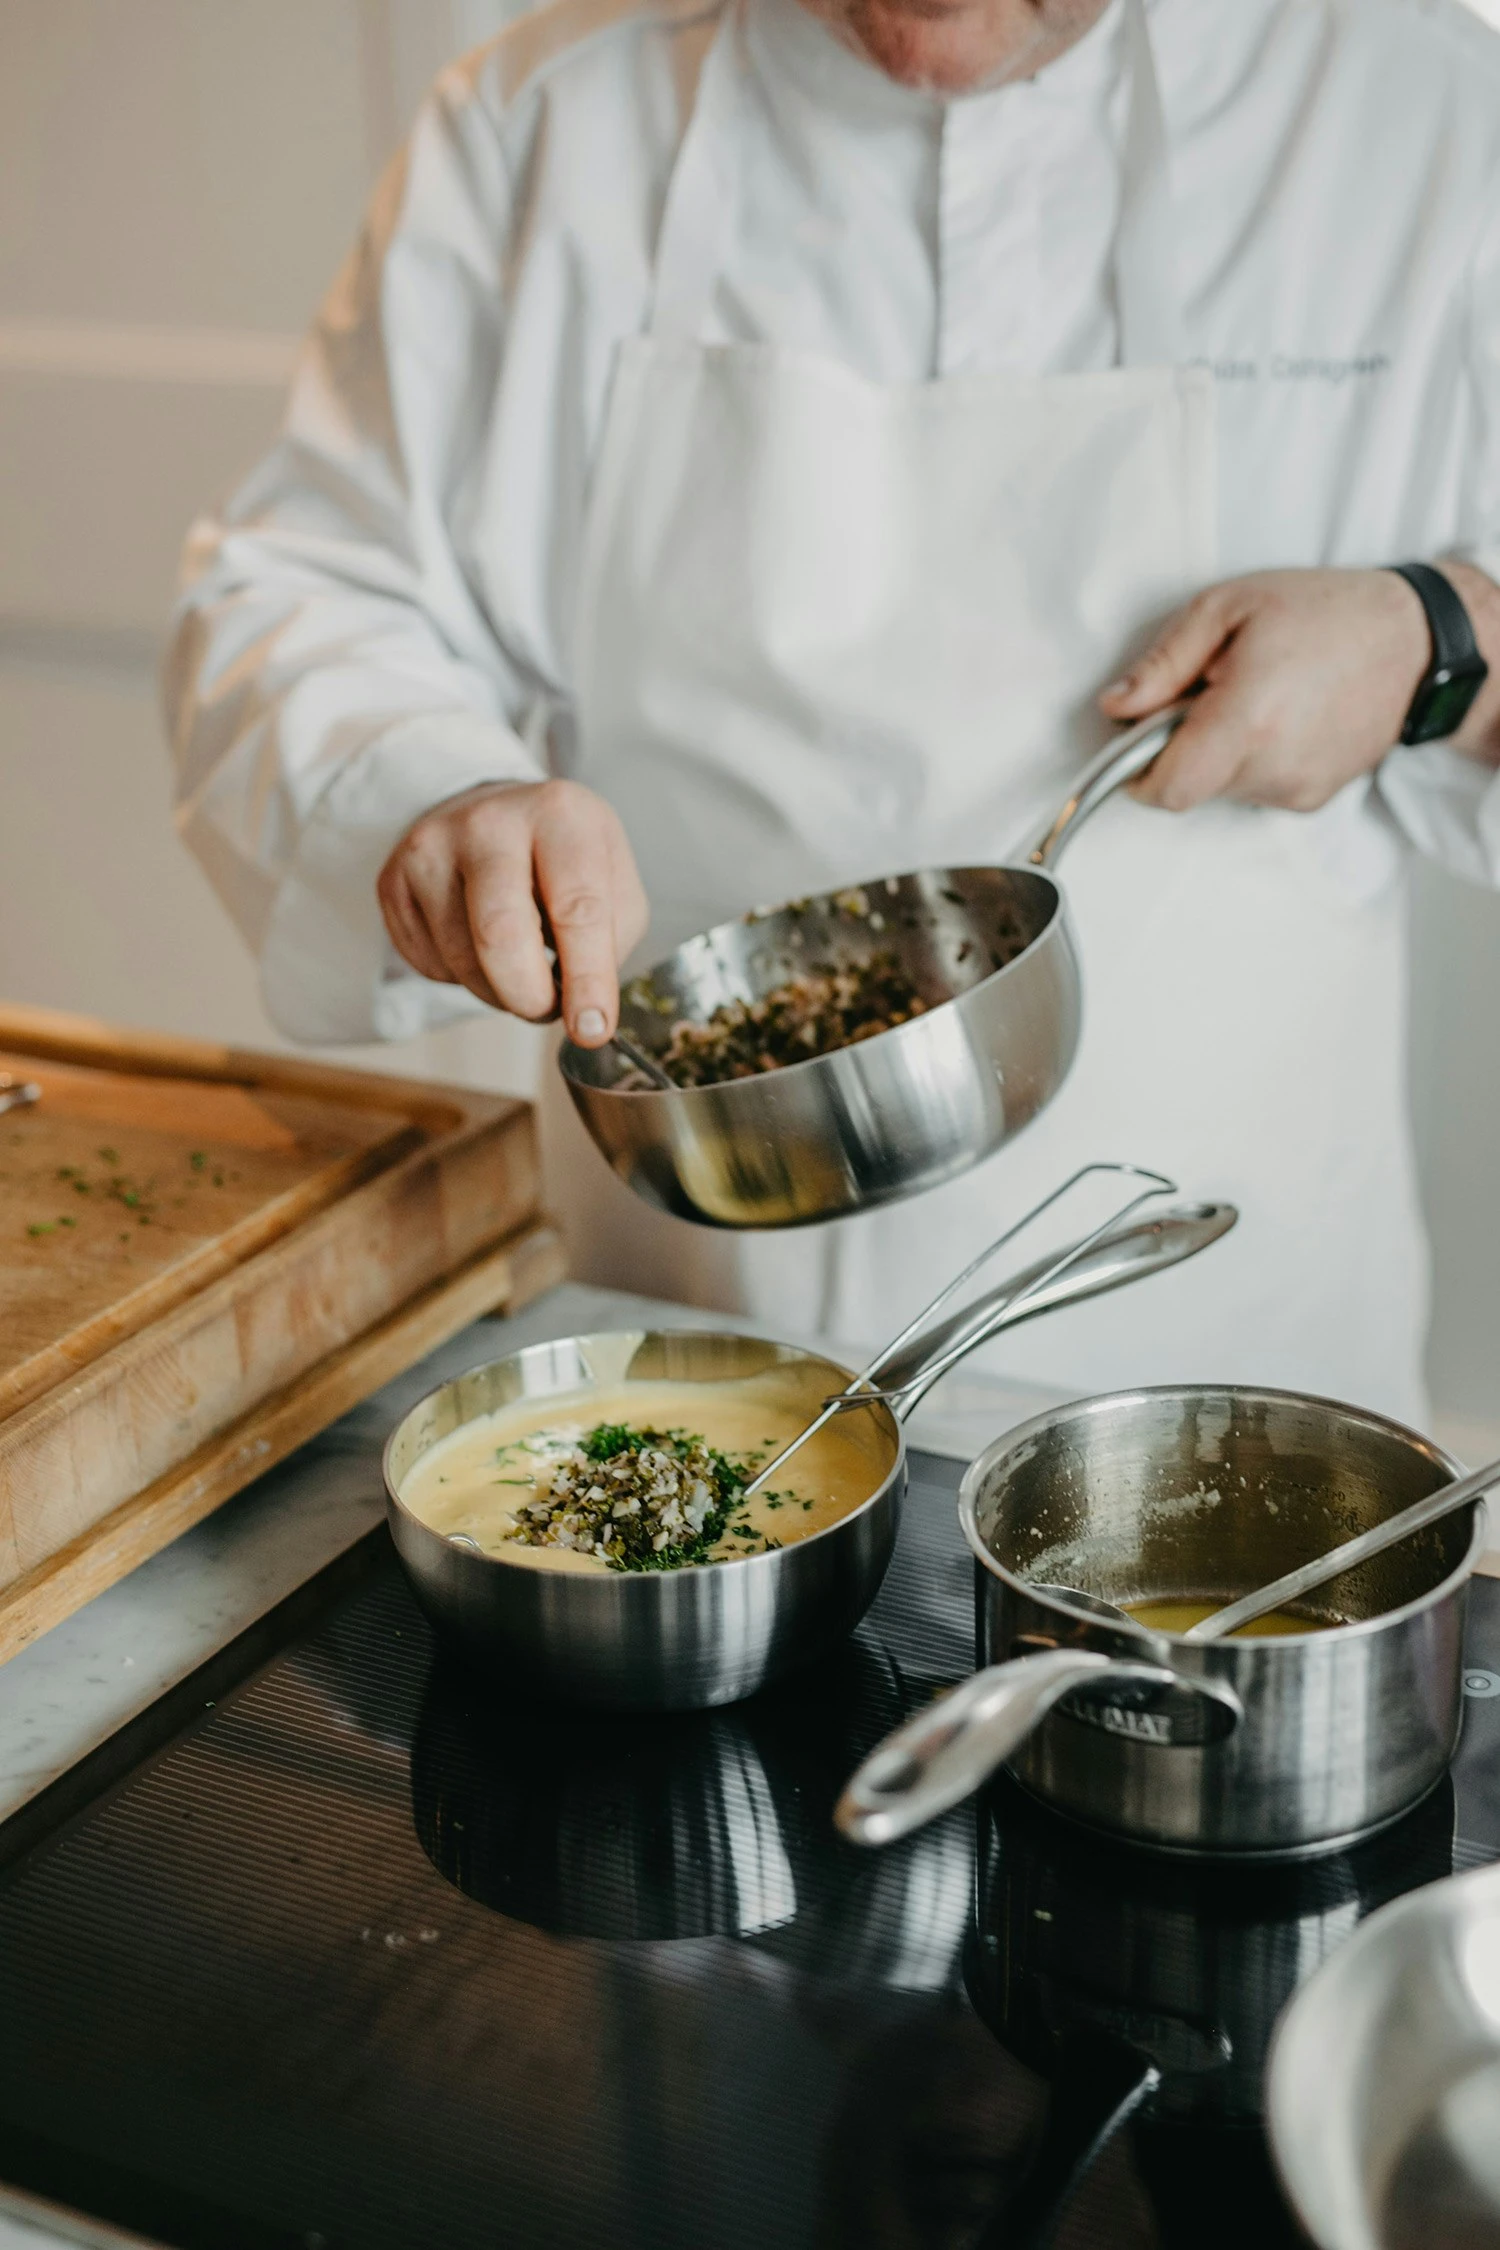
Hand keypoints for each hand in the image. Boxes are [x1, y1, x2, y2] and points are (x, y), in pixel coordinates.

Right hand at [377, 779, 647, 1045]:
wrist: (492, 813)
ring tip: (521, 973)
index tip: (592, 1027)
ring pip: (462, 960)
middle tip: (548, 1010)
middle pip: (500, 934)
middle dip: (530, 996)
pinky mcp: (394, 880)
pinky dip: (463, 979)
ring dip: (499, 993)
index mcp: (558, 815)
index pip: (576, 908)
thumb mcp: (612, 878)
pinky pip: (429, 964)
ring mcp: (431, 848)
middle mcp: (488, 822)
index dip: (587, 979)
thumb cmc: (561, 857)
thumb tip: (586, 1009)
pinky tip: (480, 949)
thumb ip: (611, 940)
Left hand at [1098, 568, 1432, 811]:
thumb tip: (1116, 704)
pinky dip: (1249, 760)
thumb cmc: (1326, 613)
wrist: (1415, 644)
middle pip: (1188, 787)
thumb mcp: (1229, 607)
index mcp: (1248, 717)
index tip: (1134, 741)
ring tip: (1252, 699)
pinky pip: (1253, 790)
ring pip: (1219, 789)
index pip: (1167, 787)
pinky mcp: (1311, 800)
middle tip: (1204, 694)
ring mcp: (1295, 789)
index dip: (1137, 772)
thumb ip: (1164, 662)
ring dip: (1216, 752)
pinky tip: (1279, 718)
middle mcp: (1273, 765)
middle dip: (1177, 748)